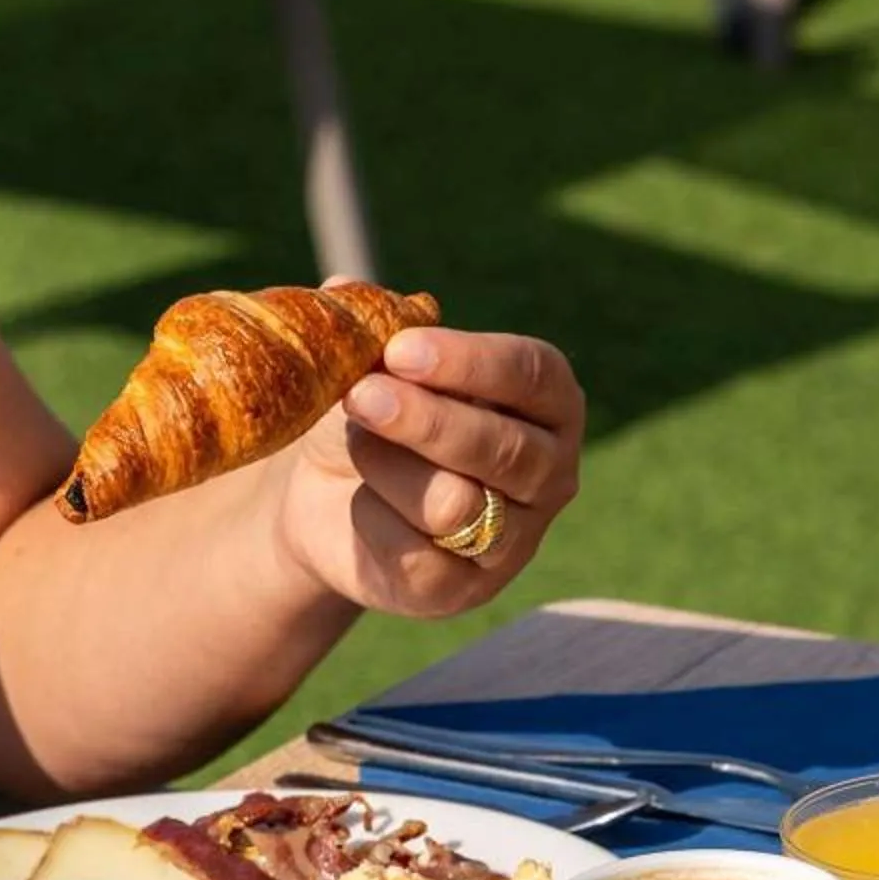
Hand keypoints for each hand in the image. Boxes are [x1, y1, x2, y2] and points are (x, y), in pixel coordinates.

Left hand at [270, 322, 584, 618]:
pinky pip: (418, 555)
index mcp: (549, 404)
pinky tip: (360, 507)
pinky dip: (371, 521)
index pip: (532, 376)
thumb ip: (369, 325)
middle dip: (426, 420)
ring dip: (386, 466)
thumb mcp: (374, 360)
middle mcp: (551, 473)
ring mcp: (517, 540)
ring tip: (356, 446)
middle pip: (504, 449)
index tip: (399, 350)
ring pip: (455, 504)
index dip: (469, 362)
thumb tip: (342, 290)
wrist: (327, 496)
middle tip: (361, 396)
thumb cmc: (371, 414)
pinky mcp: (468, 590)